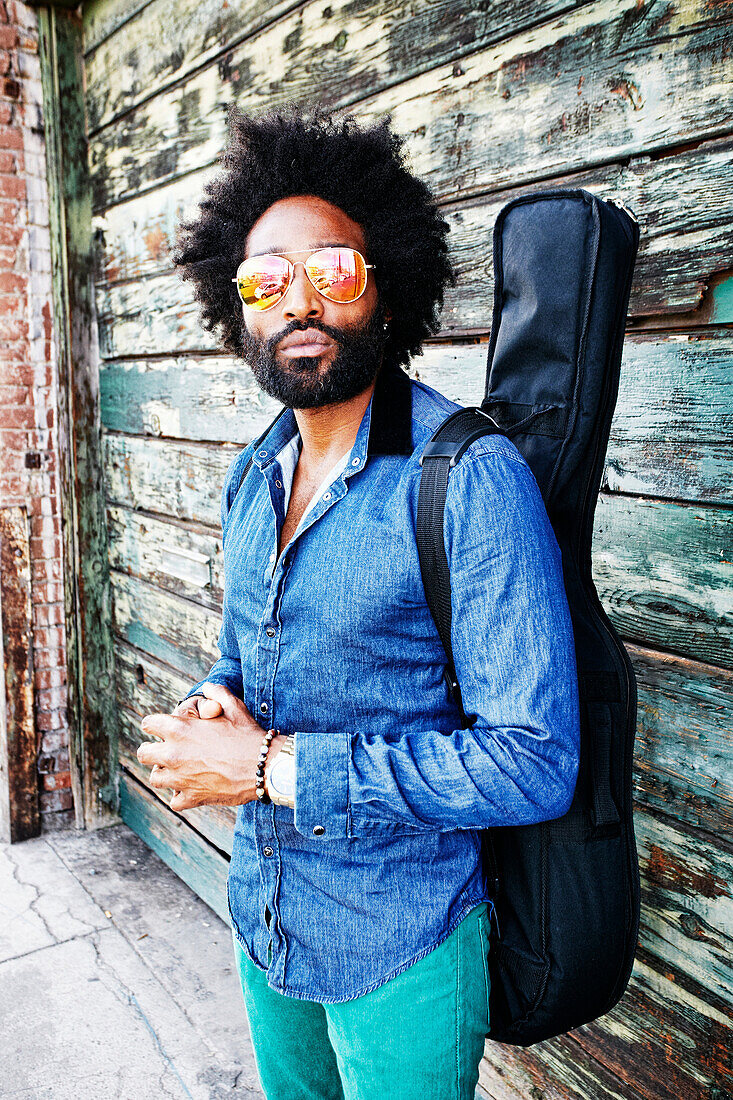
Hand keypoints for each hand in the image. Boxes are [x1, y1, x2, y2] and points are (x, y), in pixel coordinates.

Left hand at [137, 682, 286, 811]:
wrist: (264, 767)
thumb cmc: (248, 734)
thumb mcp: (234, 706)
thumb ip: (217, 693)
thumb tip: (208, 687)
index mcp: (179, 729)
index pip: (148, 724)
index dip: (154, 724)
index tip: (161, 728)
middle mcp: (174, 754)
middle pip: (143, 754)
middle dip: (152, 750)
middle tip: (165, 750)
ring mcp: (180, 779)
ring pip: (155, 779)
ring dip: (164, 773)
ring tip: (178, 770)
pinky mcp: (192, 798)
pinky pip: (174, 801)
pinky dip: (181, 796)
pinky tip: (191, 788)